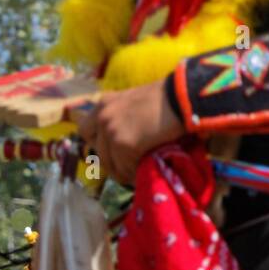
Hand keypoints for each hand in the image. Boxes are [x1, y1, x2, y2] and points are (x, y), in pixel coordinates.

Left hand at [70, 80, 185, 186]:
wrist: (183, 97)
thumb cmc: (167, 98)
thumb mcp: (135, 102)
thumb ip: (122, 117)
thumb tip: (119, 141)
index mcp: (104, 103)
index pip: (85, 130)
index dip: (97, 143)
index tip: (111, 150)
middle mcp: (103, 116)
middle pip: (97, 152)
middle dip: (112, 162)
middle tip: (127, 166)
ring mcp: (111, 131)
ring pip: (110, 164)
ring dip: (123, 171)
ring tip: (137, 172)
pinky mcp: (123, 145)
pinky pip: (125, 168)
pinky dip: (135, 172)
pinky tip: (145, 170)